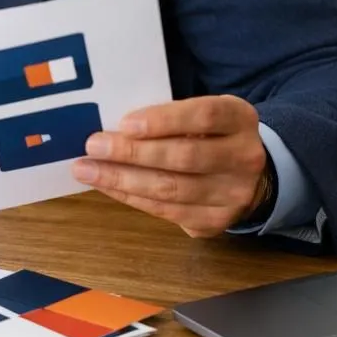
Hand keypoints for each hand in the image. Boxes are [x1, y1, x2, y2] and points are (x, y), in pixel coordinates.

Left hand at [73, 95, 269, 237]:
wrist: (249, 177)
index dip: (164, 120)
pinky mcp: (216, 221)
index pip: (204, 116)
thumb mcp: (200, 115)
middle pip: (185, 156)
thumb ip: (167, 117)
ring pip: (172, 189)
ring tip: (87, 170)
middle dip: (133, 153)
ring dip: (123, 179)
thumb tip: (111, 127)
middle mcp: (244, 157)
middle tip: (93, 146)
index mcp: (240, 119)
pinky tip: (107, 186)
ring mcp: (234, 194)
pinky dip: (131, 198)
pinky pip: (167, 211)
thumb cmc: (208, 135)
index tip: (124, 123)